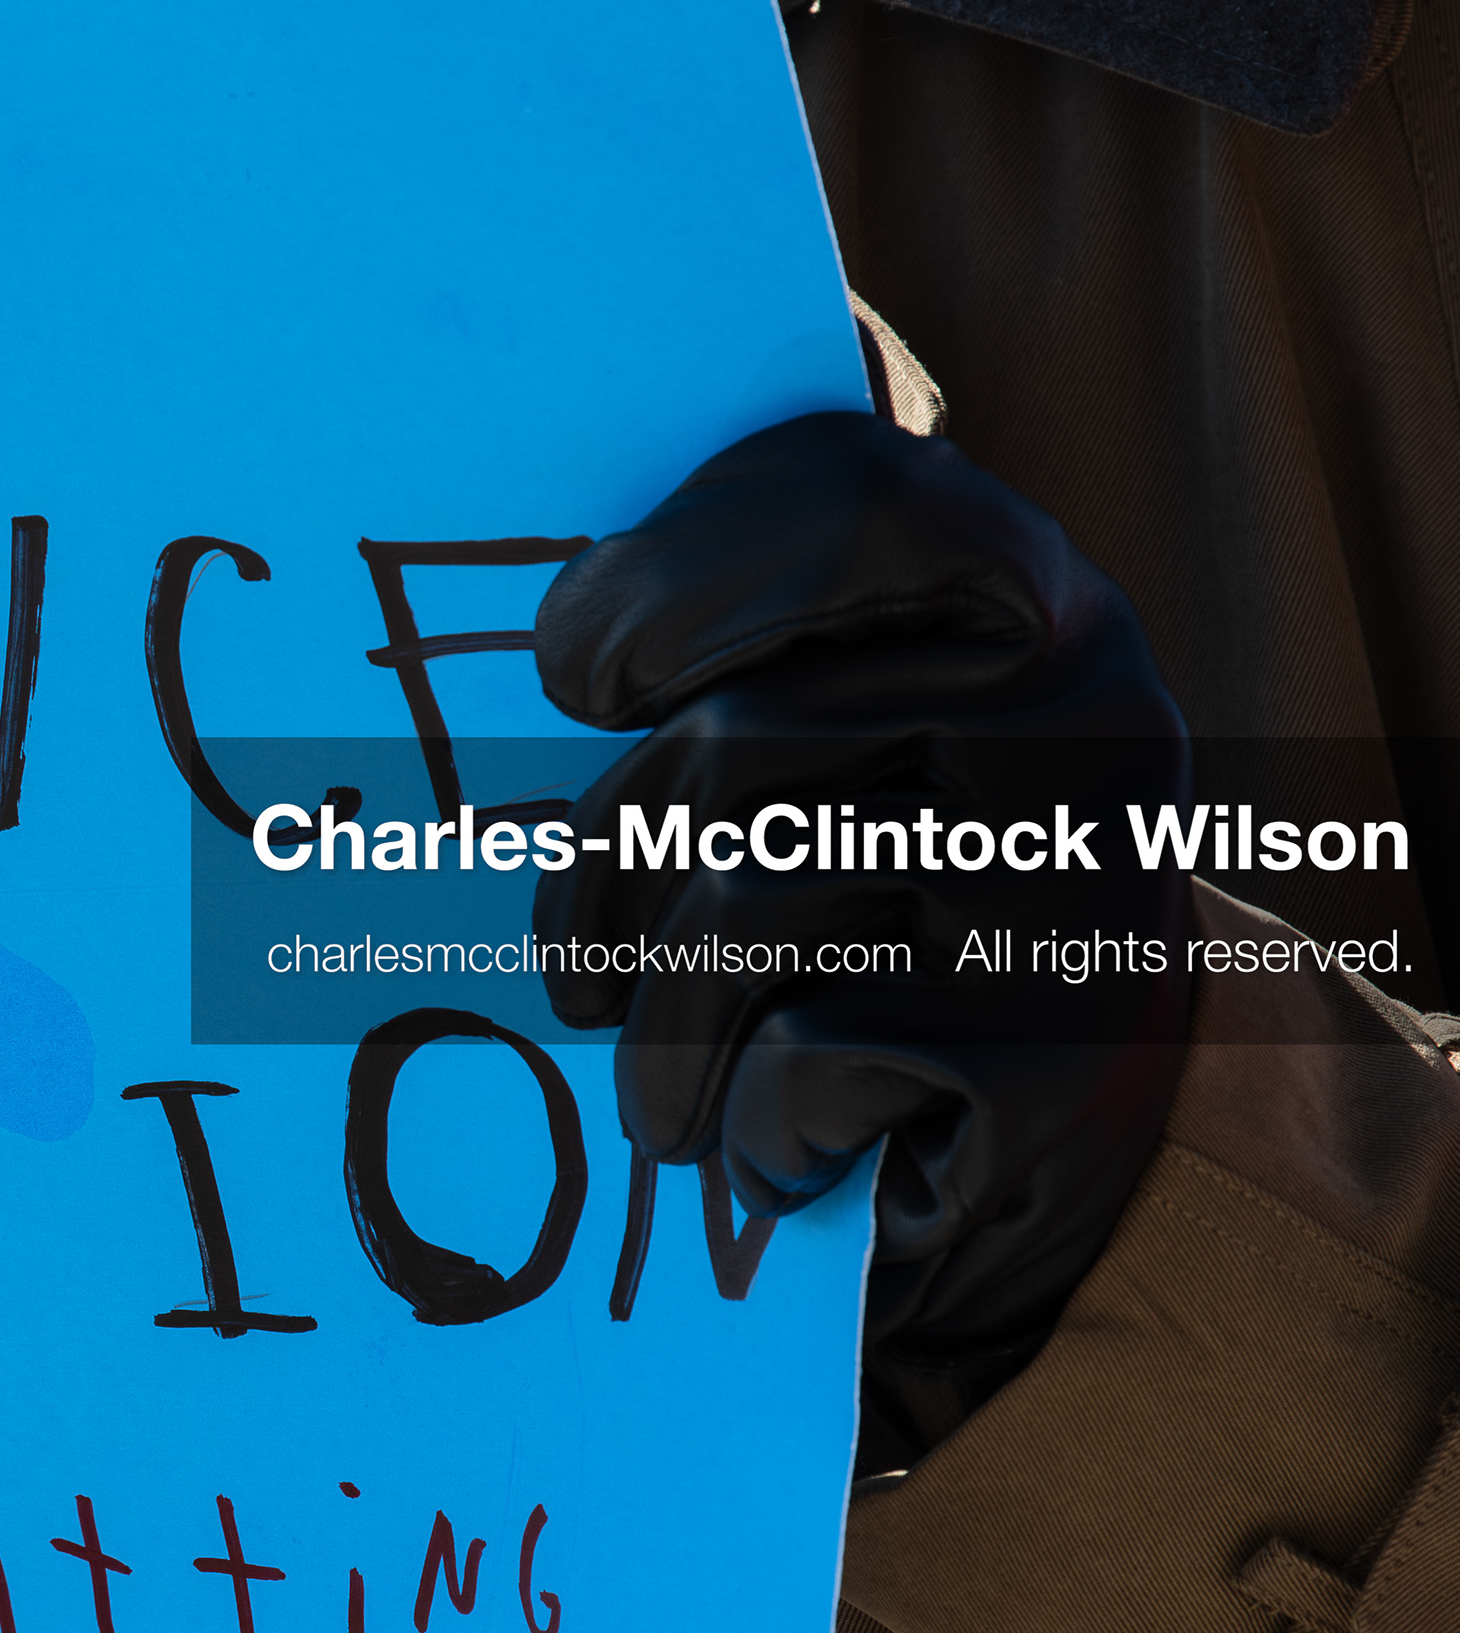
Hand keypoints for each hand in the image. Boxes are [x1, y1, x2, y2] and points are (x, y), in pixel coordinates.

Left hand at [530, 411, 1192, 1470]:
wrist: (1107, 1133)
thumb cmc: (902, 916)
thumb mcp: (853, 748)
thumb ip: (742, 664)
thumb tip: (525, 657)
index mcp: (1023, 597)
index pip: (847, 492)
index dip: (669, 581)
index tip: (577, 678)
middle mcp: (1082, 705)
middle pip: (736, 740)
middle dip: (611, 862)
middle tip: (566, 963)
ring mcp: (1081, 868)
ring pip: (749, 908)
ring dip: (658, 1027)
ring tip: (647, 1085)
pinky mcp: (1053, 1037)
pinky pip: (804, 1045)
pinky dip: (747, 1114)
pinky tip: (761, 1141)